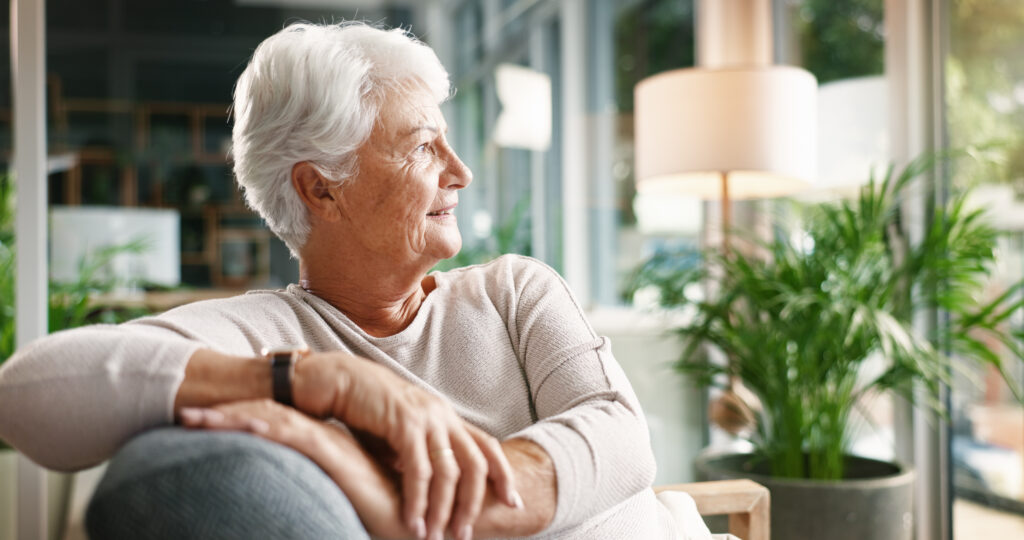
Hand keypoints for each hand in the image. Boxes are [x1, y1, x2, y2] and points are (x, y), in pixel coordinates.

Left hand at [178, 400, 408, 537]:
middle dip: (223, 414)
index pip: (276, 424)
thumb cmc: (391, 512)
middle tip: (183, 413)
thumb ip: (325, 491)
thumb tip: (299, 502)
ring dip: (229, 418)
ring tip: (191, 419)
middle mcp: (325, 439)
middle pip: (266, 416)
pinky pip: (294, 436)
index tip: (205, 423)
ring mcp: (330, 445)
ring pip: (272, 421)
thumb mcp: (347, 499)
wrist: (422, 513)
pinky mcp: (337, 457)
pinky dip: (264, 429)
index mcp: (326, 446)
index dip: (240, 420)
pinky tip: (238, 427)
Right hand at [291, 352, 519, 539]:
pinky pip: (419, 470)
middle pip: (476, 462)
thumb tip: (425, 486)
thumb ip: (416, 456)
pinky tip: (412, 521)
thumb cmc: (362, 410)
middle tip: (465, 534)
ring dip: (444, 509)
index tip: (513, 503)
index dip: (503, 474)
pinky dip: (417, 499)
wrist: (334, 379)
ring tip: (434, 536)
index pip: (487, 446)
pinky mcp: (404, 424)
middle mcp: (441, 414)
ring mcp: (426, 417)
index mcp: (445, 415)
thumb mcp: (398, 435)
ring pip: (449, 471)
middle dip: (474, 502)